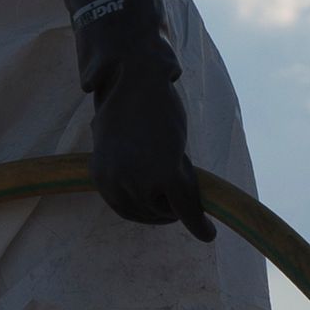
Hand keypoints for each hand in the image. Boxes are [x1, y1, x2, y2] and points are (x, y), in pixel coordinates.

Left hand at [90, 71, 213, 239]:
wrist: (134, 76)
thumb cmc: (128, 100)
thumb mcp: (117, 139)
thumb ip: (124, 164)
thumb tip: (140, 182)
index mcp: (100, 176)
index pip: (129, 208)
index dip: (150, 206)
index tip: (166, 207)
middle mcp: (115, 183)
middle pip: (149, 211)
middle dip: (167, 199)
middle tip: (177, 172)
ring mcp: (139, 180)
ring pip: (170, 207)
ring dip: (181, 194)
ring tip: (181, 161)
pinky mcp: (165, 173)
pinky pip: (185, 206)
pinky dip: (198, 223)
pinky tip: (209, 234)